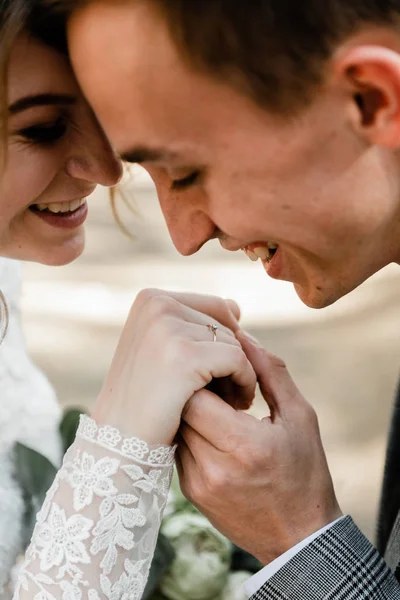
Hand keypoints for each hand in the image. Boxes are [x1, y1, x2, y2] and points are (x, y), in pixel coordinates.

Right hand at [93, 290, 256, 444]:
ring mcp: (168, 328)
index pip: (216, 308)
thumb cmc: (144, 399)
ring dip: (240, 373)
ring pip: (234, 343)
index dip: (226, 342)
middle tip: (230, 392)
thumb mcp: (160, 350)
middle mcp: (157, 304)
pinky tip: (237, 404)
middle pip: (225, 325)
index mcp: (151, 298)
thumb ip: (192, 325)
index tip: (223, 372)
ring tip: (231, 400)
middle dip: (233, 358)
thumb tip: (235, 306)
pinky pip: (237, 360)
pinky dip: (244, 382)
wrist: (119, 441)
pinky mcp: (184, 356)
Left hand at [177, 331, 341, 564]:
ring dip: (190, 409)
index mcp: (244, 445)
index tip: (221, 369)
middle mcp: (213, 468)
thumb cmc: (305, 471)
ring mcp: (197, 484)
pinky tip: (212, 429)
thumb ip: (270, 372)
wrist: (298, 537)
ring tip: (215, 404)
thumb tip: (242, 335)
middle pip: (179, 409)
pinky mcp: (190, 493)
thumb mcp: (300, 416)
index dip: (203, 374)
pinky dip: (191, 431)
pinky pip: (179, 447)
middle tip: (214, 380)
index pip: (196, 394)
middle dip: (193, 387)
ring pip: (175, 427)